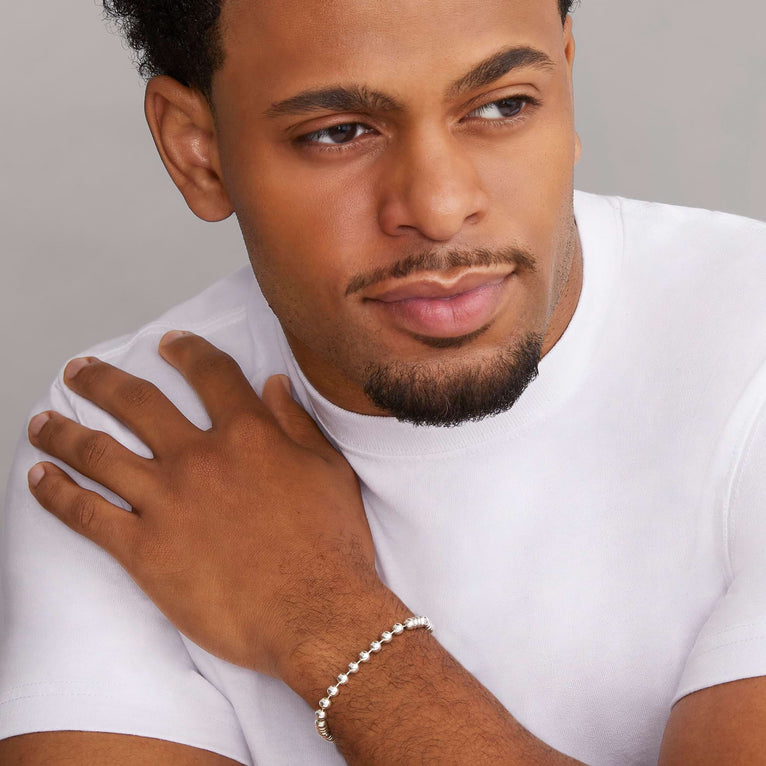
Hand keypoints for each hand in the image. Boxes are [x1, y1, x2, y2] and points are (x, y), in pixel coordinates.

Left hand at [26, 332, 390, 682]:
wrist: (315, 612)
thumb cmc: (331, 544)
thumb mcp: (328, 471)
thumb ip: (296, 423)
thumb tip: (274, 384)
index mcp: (248, 434)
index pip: (210, 374)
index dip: (187, 351)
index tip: (169, 343)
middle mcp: (199, 457)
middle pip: (137, 403)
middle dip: (103, 380)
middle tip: (80, 371)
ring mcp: (166, 502)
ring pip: (98, 453)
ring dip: (63, 433)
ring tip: (41, 422)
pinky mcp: (143, 550)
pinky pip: (86, 514)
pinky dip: (55, 493)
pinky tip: (38, 478)